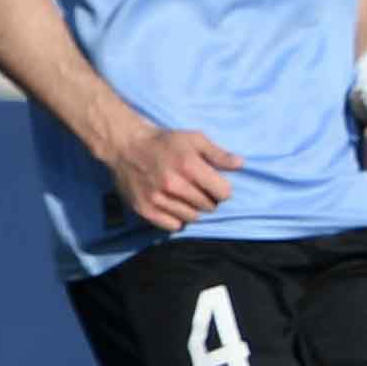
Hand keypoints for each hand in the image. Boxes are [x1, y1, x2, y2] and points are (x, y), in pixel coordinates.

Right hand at [109, 124, 241, 230]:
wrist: (126, 146)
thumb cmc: (165, 142)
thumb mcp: (195, 139)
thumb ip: (219, 154)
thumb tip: (240, 164)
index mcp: (189, 166)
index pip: (223, 193)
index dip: (223, 189)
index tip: (215, 184)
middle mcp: (173, 185)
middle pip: (209, 206)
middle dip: (209, 199)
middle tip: (198, 190)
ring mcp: (157, 199)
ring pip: (192, 217)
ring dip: (193, 209)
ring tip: (185, 197)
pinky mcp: (144, 209)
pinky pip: (173, 226)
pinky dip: (177, 219)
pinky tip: (173, 206)